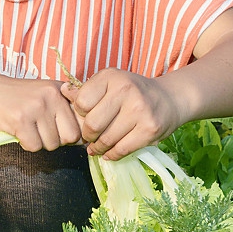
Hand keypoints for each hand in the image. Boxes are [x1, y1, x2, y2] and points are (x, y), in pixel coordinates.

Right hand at [0, 76, 81, 151]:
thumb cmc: (17, 96)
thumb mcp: (44, 94)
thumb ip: (65, 109)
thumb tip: (85, 137)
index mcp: (60, 90)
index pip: (80, 124)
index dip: (70, 133)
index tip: (57, 131)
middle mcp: (50, 96)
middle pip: (70, 137)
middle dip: (56, 141)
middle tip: (40, 132)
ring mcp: (35, 108)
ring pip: (51, 144)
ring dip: (39, 142)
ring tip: (27, 129)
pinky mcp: (20, 120)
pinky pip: (34, 146)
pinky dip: (26, 144)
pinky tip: (18, 132)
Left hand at [61, 69, 183, 159]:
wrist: (170, 98)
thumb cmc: (132, 91)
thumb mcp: (110, 83)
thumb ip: (86, 90)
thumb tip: (62, 91)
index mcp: (112, 77)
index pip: (82, 102)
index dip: (79, 113)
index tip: (85, 116)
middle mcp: (126, 90)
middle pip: (93, 124)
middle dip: (88, 135)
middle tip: (90, 137)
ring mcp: (140, 110)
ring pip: (107, 139)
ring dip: (98, 148)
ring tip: (97, 147)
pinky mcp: (150, 129)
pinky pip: (122, 149)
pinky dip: (112, 155)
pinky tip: (108, 153)